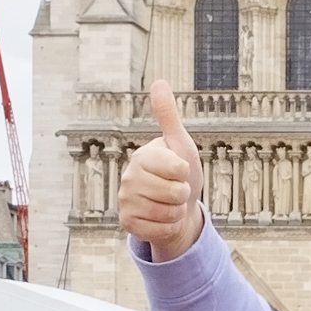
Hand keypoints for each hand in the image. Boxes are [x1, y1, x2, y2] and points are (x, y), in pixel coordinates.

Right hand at [118, 80, 204, 261]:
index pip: (178, 168)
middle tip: (176, 189)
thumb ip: (168, 116)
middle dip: (183, 193)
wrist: (178, 207)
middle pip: (174, 192)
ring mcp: (125, 200)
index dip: (186, 172)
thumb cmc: (181, 173)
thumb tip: (158, 82)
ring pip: (168, 212)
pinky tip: (162, 218)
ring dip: (176, 210)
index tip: (180, 169)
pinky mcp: (127, 222)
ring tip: (170, 203)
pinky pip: (160, 229)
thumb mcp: (181, 144)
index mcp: (143, 155)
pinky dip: (168, 226)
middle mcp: (128, 176)